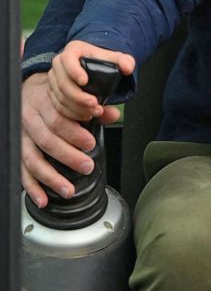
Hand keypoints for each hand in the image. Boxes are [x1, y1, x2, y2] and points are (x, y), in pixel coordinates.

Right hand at [21, 71, 121, 207]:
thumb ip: (93, 107)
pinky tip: (44, 200)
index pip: (58, 118)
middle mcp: (30, 119)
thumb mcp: (73, 96)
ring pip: (32, 159)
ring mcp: (21, 137)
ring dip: (51, 177)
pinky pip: (22, 171)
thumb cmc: (55, 96)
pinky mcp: (17, 150)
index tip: (91, 143)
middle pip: (47, 140)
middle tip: (87, 166)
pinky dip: (32, 187)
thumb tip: (113, 114)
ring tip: (69, 190)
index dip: (74, 132)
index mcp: (44, 102)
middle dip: (68, 156)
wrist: (32, 90)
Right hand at [48, 40, 134, 122]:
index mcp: (73, 51)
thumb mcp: (115, 58)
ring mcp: (55, 79)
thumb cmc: (103, 61)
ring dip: (77, 108)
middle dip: (79, 97)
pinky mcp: (54, 92)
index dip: (74, 71)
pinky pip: (58, 106)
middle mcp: (60, 64)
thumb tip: (128, 68)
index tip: (84, 81)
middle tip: (95, 105)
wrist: (95, 67)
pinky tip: (86, 116)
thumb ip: (125, 61)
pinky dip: (72, 114)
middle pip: (63, 83)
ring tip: (95, 112)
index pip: (68, 59)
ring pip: (60, 97)